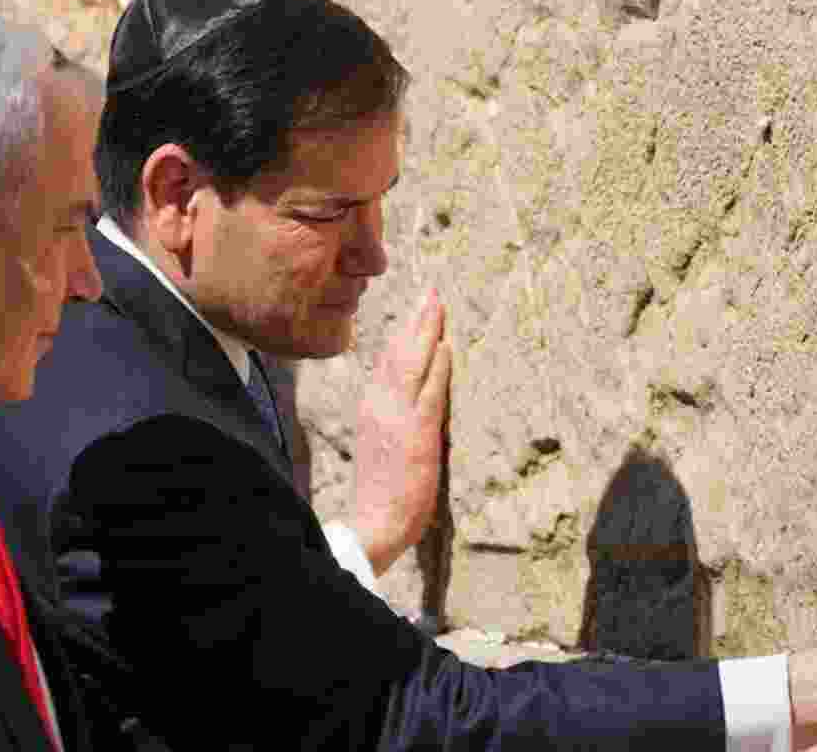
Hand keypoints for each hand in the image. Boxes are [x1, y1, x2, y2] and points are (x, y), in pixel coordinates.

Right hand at [350, 286, 451, 575]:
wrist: (373, 524)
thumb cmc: (380, 493)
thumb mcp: (379, 444)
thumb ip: (391, 417)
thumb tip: (410, 398)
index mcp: (370, 407)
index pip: (387, 361)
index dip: (403, 334)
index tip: (415, 311)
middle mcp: (379, 405)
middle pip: (398, 352)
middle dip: (415, 320)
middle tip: (430, 292)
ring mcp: (396, 418)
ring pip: (412, 363)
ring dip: (426, 331)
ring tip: (437, 304)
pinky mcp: (415, 434)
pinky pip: (429, 393)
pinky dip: (437, 367)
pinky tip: (445, 346)